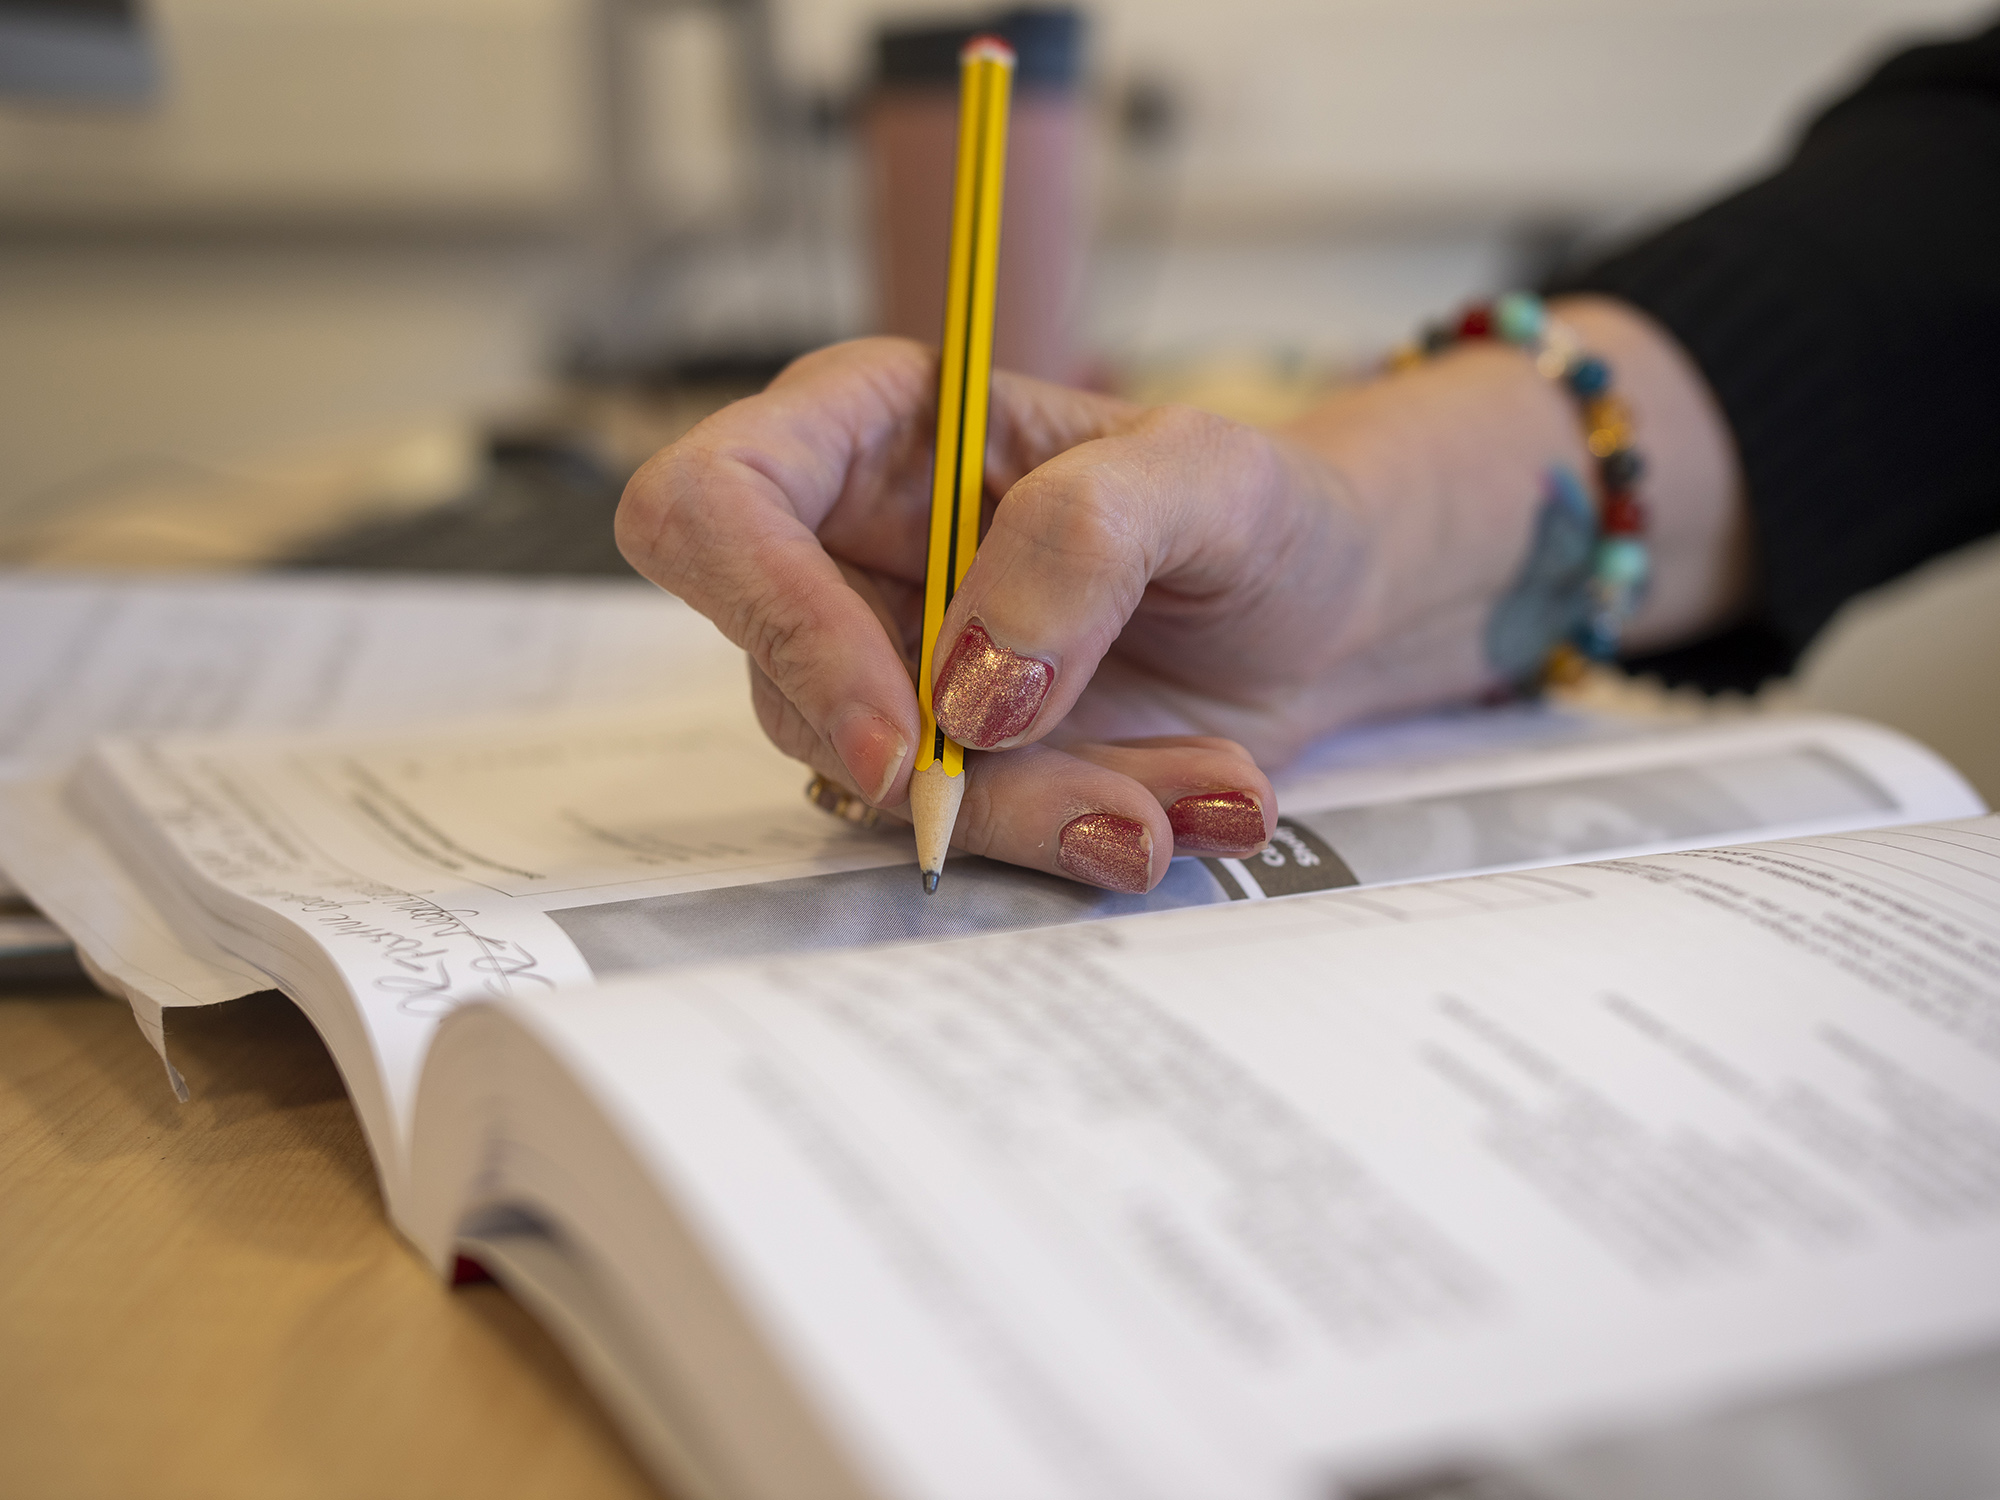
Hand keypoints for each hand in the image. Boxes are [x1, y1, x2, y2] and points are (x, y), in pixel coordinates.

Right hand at [616, 301, 1744, 891]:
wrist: (1325, 614)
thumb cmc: (1258, 509)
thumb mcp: (1208, 479)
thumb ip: (1084, 539)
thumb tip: (966, 689)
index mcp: (870, 432)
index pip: (713, 507)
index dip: (775, 622)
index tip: (905, 731)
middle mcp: (850, 557)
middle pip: (783, 683)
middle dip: (947, 769)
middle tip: (1112, 801)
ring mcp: (891, 674)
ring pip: (879, 787)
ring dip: (1050, 812)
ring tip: (1204, 785)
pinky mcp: (949, 769)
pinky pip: (967, 835)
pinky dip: (1088, 836)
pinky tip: (1197, 801)